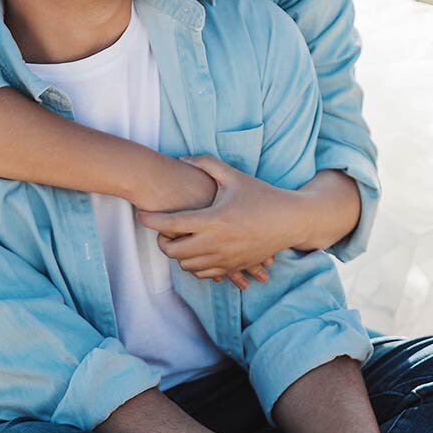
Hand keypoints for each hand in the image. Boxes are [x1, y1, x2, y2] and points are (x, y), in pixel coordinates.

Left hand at [137, 157, 300, 283]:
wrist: (291, 221)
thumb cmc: (262, 196)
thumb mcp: (235, 176)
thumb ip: (207, 164)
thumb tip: (182, 159)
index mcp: (213, 219)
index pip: (170, 224)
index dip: (150, 219)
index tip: (142, 213)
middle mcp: (216, 243)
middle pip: (172, 251)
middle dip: (162, 240)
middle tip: (164, 228)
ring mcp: (224, 258)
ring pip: (185, 265)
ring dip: (178, 253)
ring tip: (181, 238)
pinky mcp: (232, 266)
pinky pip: (203, 273)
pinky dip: (194, 264)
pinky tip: (198, 249)